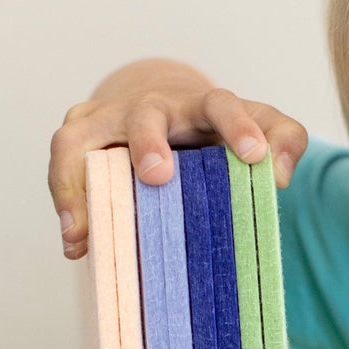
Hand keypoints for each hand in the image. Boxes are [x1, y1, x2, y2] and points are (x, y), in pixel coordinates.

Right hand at [48, 58, 308, 260]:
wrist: (166, 106)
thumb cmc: (216, 129)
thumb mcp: (259, 127)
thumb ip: (285, 140)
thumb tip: (280, 174)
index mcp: (202, 106)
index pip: (222, 105)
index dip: (239, 127)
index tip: (255, 155)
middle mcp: (150, 106)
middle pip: (144, 115)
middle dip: (149, 143)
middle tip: (158, 175)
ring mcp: (107, 119)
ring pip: (79, 137)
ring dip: (78, 180)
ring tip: (84, 231)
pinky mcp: (80, 136)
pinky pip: (63, 163)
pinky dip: (65, 201)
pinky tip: (76, 243)